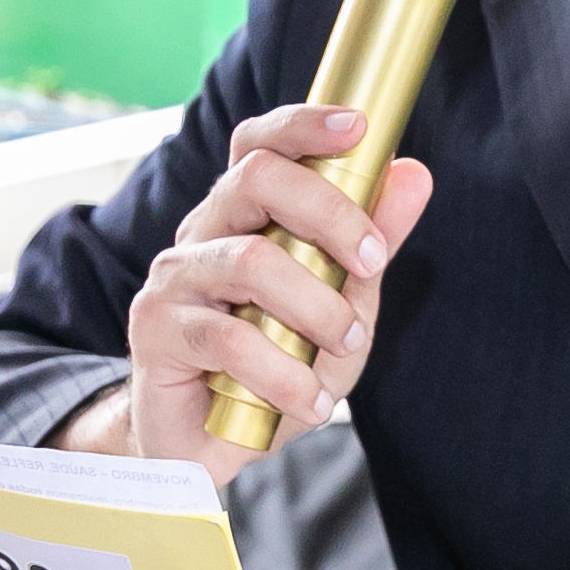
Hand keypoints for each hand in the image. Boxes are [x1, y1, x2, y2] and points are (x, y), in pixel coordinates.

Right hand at [110, 103, 434, 488]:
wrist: (209, 445)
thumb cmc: (277, 368)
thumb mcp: (343, 307)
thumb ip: (371, 244)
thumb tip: (414, 174)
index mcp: (244, 215)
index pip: (260, 145)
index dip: (302, 124)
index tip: (357, 125)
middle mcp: (203, 232)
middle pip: (255, 179)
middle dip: (331, 213)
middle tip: (373, 262)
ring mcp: (174, 276)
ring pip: (251, 261)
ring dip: (316, 307)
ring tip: (343, 346)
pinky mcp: (155, 328)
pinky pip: (229, 338)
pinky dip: (284, 374)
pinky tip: (309, 401)